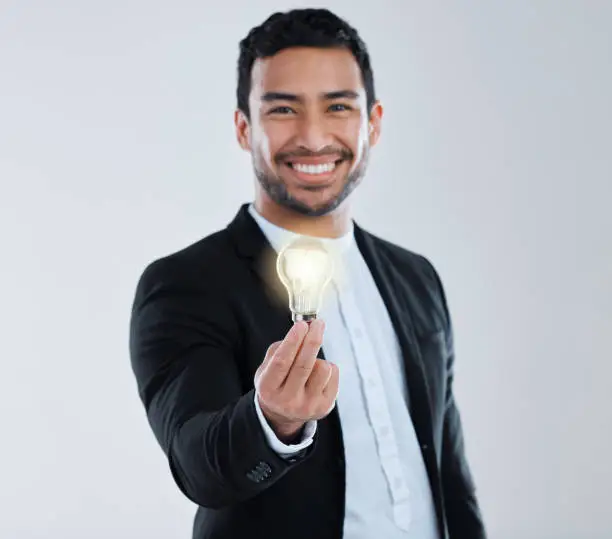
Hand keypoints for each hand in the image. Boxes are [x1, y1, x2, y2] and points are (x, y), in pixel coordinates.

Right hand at [254, 319, 338, 442]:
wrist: (283, 414)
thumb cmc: (276, 382)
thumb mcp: (267, 367)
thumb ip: (280, 348)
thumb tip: (304, 329)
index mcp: (268, 388)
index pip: (281, 362)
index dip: (293, 341)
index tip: (302, 325)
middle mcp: (287, 400)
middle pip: (304, 365)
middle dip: (313, 340)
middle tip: (318, 324)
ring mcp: (307, 406)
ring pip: (322, 368)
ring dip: (319, 358)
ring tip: (312, 363)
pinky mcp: (325, 407)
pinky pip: (333, 375)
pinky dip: (327, 368)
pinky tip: (318, 375)